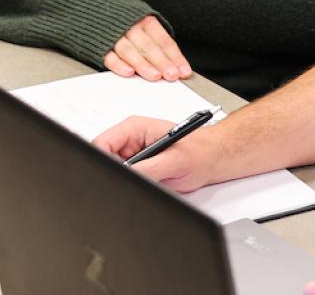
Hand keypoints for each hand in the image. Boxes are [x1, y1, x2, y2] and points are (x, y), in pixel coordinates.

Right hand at [92, 115, 222, 192]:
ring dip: (125, 181)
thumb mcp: (173, 161)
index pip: (102, 144)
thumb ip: (147, 169)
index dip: (102, 163)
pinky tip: (149, 185)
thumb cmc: (200, 152)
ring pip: (114, 172)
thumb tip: (127, 176)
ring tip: (150, 181)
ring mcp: (134, 154)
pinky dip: (132, 186)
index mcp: (135, 128)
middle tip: (133, 182)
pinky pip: (126, 180)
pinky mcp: (139, 168)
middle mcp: (131, 139)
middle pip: (104, 160)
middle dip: (114, 174)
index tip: (112, 177)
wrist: (213, 159)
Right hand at [104, 15, 191, 80]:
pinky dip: (118, 64)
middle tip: (172, 75)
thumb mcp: (141, 23)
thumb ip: (155, 41)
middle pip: (148, 45)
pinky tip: (128, 73)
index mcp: (144, 20)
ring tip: (154, 76)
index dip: (175, 56)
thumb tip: (173, 63)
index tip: (184, 71)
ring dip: (143, 64)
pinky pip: (109, 55)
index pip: (163, 40)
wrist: (87, 7)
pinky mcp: (98, 44)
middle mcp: (131, 26)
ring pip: (130, 50)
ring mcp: (114, 35)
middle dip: (162, 61)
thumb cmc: (121, 21)